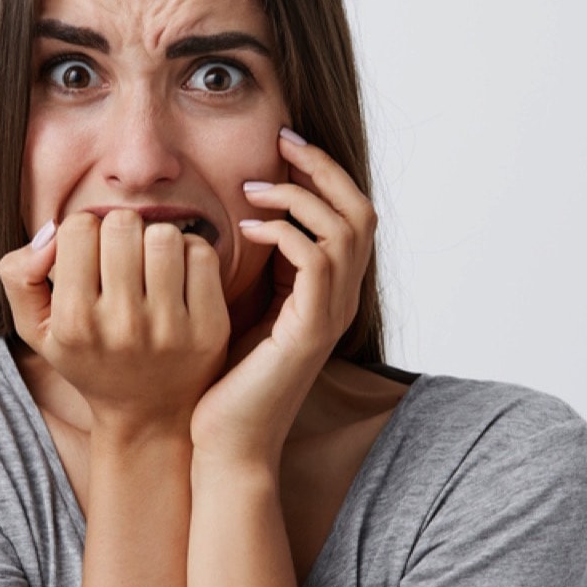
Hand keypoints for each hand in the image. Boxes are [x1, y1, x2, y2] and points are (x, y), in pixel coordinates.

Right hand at [0, 209, 230, 439]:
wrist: (148, 415)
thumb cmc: (89, 359)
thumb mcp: (36, 328)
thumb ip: (19, 275)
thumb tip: (50, 232)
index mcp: (74, 321)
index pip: (78, 227)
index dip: (83, 231)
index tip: (90, 255)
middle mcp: (122, 325)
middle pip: (123, 224)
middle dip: (120, 231)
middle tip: (122, 257)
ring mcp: (170, 328)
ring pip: (165, 235)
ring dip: (156, 240)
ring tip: (150, 265)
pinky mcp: (210, 328)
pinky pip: (202, 254)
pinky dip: (190, 253)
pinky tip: (178, 275)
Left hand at [190, 127, 376, 468]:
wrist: (226, 444)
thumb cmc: (225, 380)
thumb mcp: (242, 306)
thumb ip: (257, 266)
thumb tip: (238, 212)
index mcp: (328, 291)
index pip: (349, 213)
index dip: (322, 172)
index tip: (282, 144)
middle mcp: (341, 300)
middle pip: (361, 210)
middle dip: (322, 168)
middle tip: (281, 141)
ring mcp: (331, 315)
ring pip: (345, 228)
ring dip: (298, 197)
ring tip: (252, 189)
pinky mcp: (311, 331)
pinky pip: (316, 260)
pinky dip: (285, 232)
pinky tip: (246, 227)